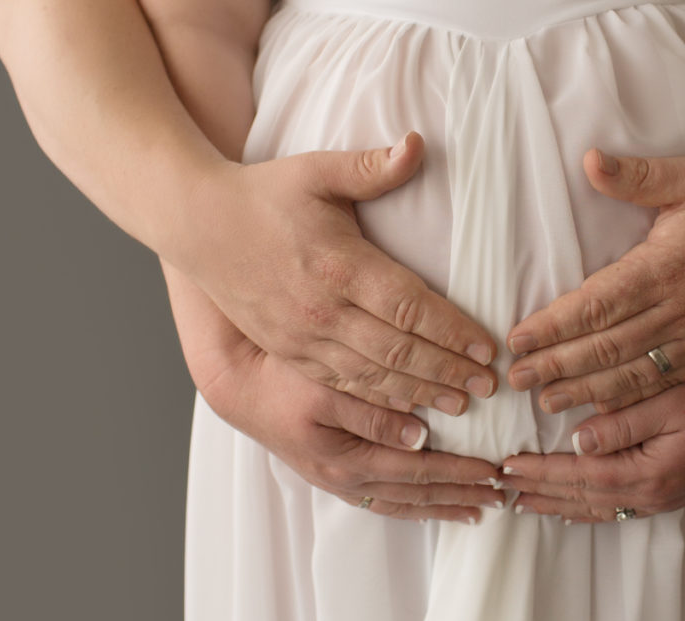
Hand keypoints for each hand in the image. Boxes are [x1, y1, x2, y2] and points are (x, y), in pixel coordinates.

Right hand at [183, 133, 497, 415]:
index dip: (452, 331)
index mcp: (339, 265)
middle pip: (398, 350)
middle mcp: (323, 309)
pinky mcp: (288, 352)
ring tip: (460, 404)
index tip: (487, 346)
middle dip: (448, 370)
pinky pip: (341, 384)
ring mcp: (302, 337)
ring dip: (420, 392)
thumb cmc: (263, 194)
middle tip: (488, 385)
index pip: (409, 307)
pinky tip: (406, 410)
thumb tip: (419, 144)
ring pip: (372, 375)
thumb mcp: (316, 171)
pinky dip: (378, 400)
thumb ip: (371, 167)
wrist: (196, 224)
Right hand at [194, 329, 506, 522]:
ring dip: (442, 507)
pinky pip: (384, 502)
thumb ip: (373, 413)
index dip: (460, 472)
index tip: (494, 472)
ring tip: (476, 511)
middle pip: (417, 495)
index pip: (420, 471)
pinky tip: (431, 505)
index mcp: (348, 460)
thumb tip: (419, 435)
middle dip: (461, 496)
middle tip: (500, 497)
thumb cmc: (283, 382)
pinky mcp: (335, 476)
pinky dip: (414, 506)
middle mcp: (346, 480)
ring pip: (402, 504)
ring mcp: (339, 482)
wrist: (241, 389)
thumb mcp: (327, 390)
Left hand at [501, 290, 684, 521]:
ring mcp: (664, 496)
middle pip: (583, 498)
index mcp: (650, 472)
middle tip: (502, 490)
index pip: (580, 476)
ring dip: (559, 505)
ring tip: (526, 504)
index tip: (507, 466)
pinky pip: (618, 506)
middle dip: (540, 493)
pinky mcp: (671, 489)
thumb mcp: (668, 401)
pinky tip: (574, 508)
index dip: (541, 472)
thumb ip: (621, 424)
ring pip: (599, 507)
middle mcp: (655, 493)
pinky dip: (589, 507)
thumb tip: (578, 439)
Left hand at [506, 151, 684, 413]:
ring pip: (631, 372)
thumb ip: (637, 175)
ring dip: (584, 389)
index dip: (553, 326)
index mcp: (665, 267)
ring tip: (546, 402)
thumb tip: (588, 160)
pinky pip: (664, 382)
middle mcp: (679, 310)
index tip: (517, 338)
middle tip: (515, 378)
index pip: (595, 304)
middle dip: (556, 365)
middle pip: (605, 346)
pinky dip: (629, 398)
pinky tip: (601, 408)